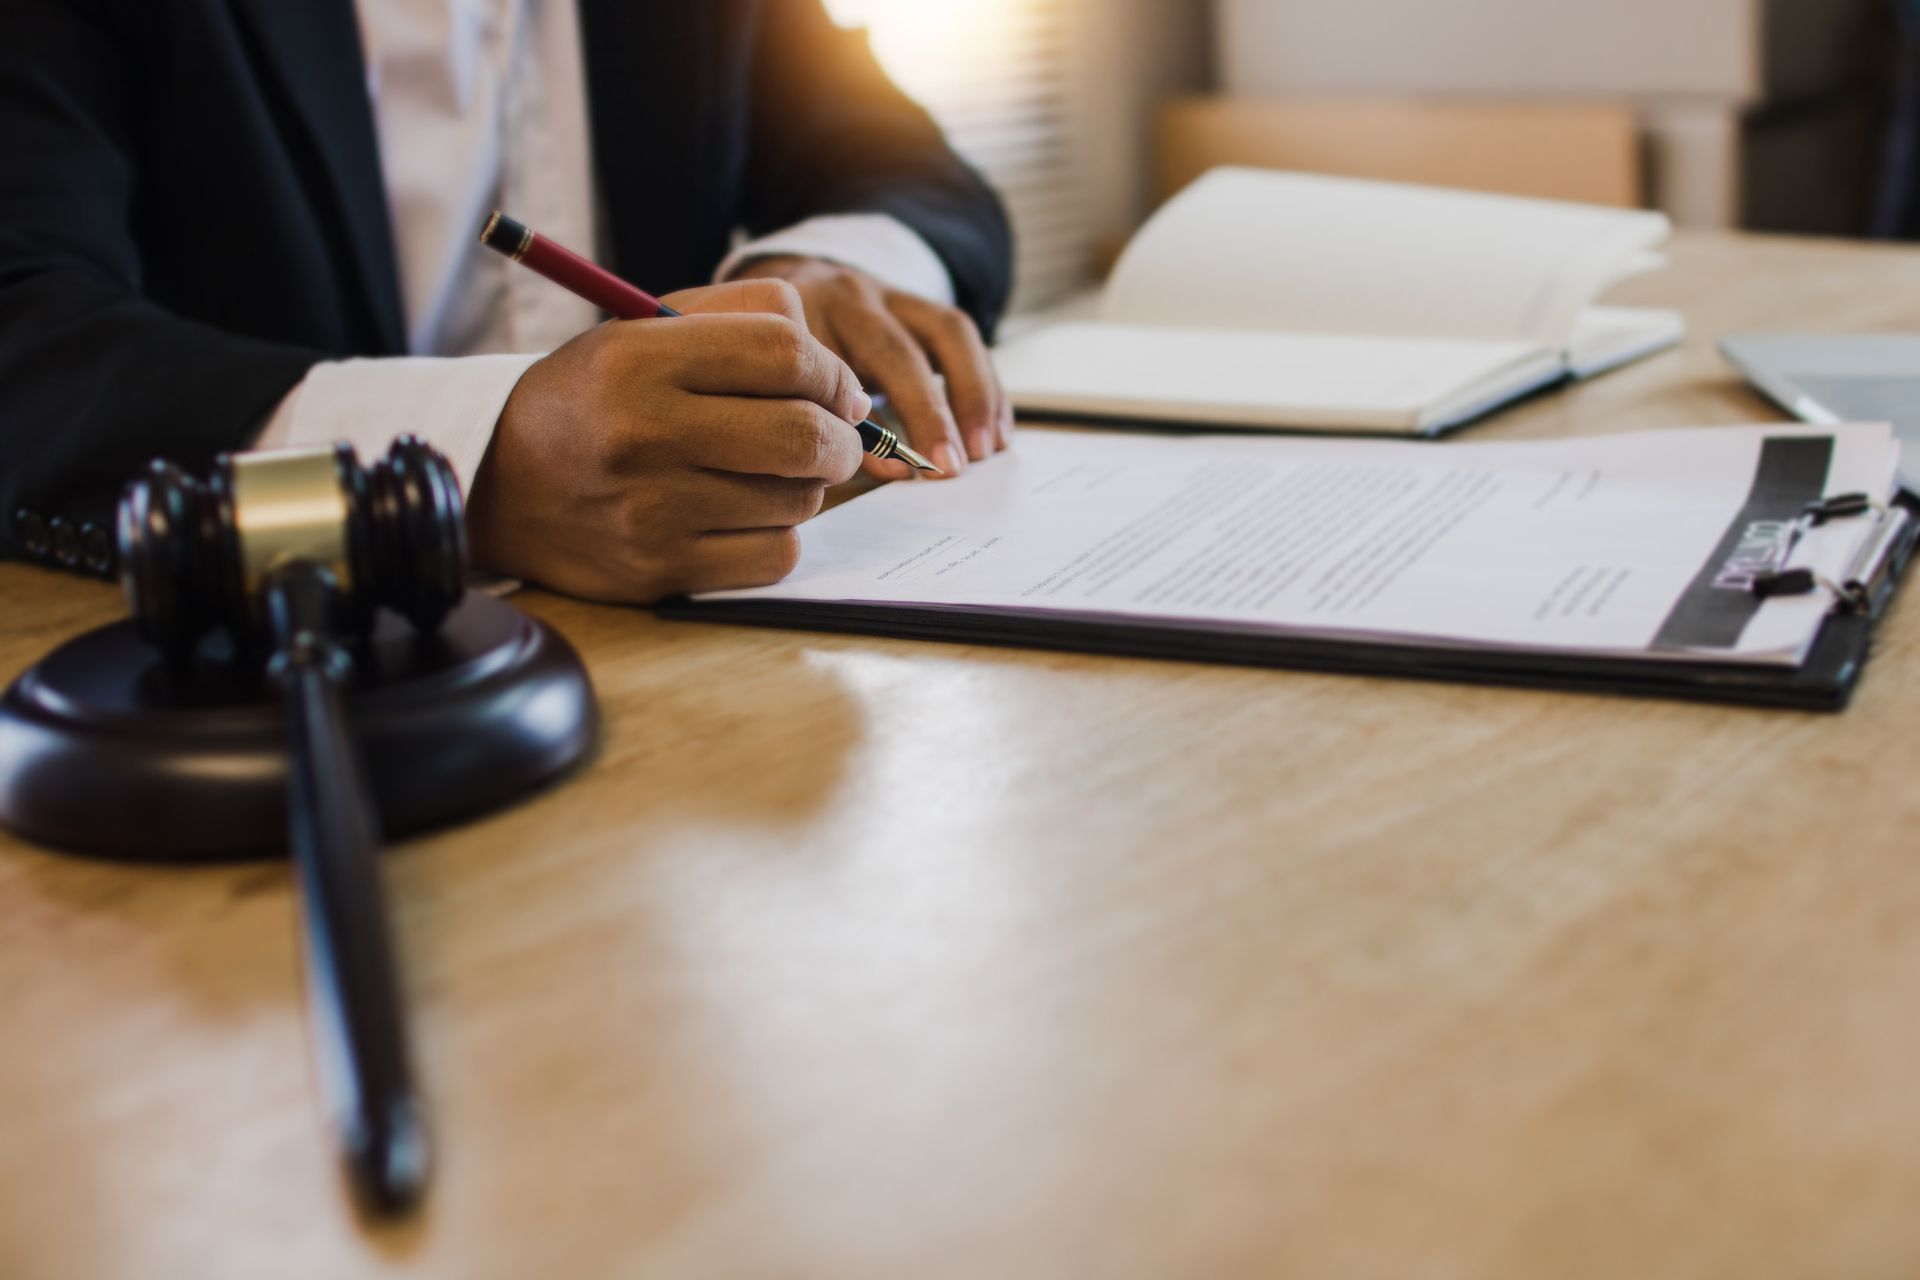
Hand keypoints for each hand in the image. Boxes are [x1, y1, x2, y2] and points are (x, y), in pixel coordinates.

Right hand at [465, 279, 868, 602]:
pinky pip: (774, 556)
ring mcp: (652, 509)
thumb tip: (840, 374)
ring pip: (798, 499)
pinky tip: (746, 518)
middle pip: (804, 433)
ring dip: (807, 487)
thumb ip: (741, 317)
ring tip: (772, 474)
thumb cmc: (595, 401)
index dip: (834, 374)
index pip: (784, 352)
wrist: (499, 484)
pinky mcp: (661, 569)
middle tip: (836, 439)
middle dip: (842, 438)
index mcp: (639, 357)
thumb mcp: (643, 331)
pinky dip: (778, 536)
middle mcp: (643, 432)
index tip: (839, 392)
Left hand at [730, 256, 1011, 479]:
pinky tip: (997, 429)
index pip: (834, 373)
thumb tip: (891, 470)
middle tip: (951, 467)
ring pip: (946, 330)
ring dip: (974, 394)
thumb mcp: (780, 386)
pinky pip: (964, 336)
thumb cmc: (780, 357)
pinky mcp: (920, 301)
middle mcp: (848, 299)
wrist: (787, 284)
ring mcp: (889, 294)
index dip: (871, 426)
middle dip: (930, 412)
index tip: (901, 470)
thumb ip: (822, 425)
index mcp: (799, 320)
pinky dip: (986, 385)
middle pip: (896, 351)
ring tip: (987, 449)